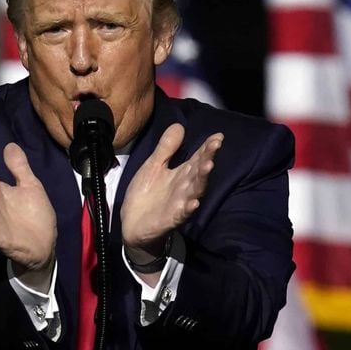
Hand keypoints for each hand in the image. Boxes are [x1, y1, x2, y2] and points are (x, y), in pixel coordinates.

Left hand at [121, 124, 222, 262]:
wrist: (132, 224)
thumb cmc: (146, 194)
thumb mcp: (153, 166)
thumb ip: (166, 148)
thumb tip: (179, 125)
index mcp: (181, 173)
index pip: (197, 157)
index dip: (207, 147)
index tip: (218, 136)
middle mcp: (185, 187)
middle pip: (199, 171)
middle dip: (207, 158)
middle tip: (215, 145)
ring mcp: (180, 203)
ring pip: (195, 190)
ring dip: (202, 179)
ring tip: (208, 165)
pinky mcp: (172, 218)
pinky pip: (183, 213)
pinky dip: (189, 207)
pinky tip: (194, 201)